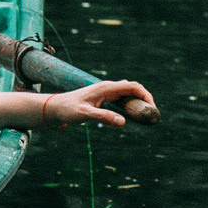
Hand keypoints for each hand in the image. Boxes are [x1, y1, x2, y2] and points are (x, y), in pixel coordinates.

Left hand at [37, 79, 155, 130]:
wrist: (55, 108)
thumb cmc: (67, 110)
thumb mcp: (85, 115)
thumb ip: (103, 117)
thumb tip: (123, 121)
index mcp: (106, 88)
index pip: (133, 86)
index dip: (146, 95)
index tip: (152, 108)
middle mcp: (107, 87)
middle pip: (133, 88)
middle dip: (145, 98)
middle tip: (151, 114)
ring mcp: (105, 92)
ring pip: (128, 93)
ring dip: (138, 101)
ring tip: (144, 115)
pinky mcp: (103, 97)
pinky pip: (122, 98)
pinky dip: (130, 104)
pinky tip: (131, 115)